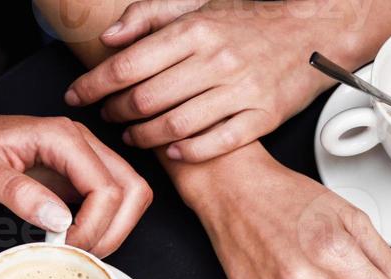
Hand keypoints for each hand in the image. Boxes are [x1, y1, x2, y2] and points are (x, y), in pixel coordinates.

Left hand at [0, 109, 152, 256]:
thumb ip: (20, 194)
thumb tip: (61, 220)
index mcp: (61, 137)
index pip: (109, 188)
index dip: (96, 226)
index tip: (67, 247)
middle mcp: (78, 145)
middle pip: (132, 190)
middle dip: (115, 230)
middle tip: (82, 254)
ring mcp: (79, 162)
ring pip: (128, 197)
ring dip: (114, 229)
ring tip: (80, 250)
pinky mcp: (72, 179)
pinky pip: (107, 204)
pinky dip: (101, 227)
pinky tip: (73, 240)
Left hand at [65, 0, 346, 161]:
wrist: (313, 33)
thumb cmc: (253, 22)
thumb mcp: (199, 5)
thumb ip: (150, 16)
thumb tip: (112, 38)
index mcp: (196, 30)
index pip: (129, 63)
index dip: (95, 84)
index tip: (78, 94)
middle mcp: (216, 60)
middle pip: (147, 98)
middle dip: (116, 112)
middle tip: (107, 116)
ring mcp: (240, 91)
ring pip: (176, 125)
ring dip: (146, 137)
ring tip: (134, 136)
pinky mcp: (262, 117)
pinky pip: (216, 142)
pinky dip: (188, 151)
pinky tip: (174, 152)